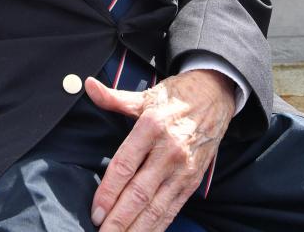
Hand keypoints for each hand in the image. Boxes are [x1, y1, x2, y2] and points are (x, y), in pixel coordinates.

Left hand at [85, 69, 235, 230]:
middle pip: (139, 193)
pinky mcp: (193, 181)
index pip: (124, 165)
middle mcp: (168, 151)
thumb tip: (88, 86)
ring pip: (156, 207)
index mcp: (151, 126)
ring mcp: (183, 169)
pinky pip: (172, 209)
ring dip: (137, 228)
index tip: (95, 211)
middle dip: (119, 219)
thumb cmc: (176, 96)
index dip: (108, 191)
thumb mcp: (145, 95)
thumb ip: (114, 97)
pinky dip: (157, 227)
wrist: (215, 95)